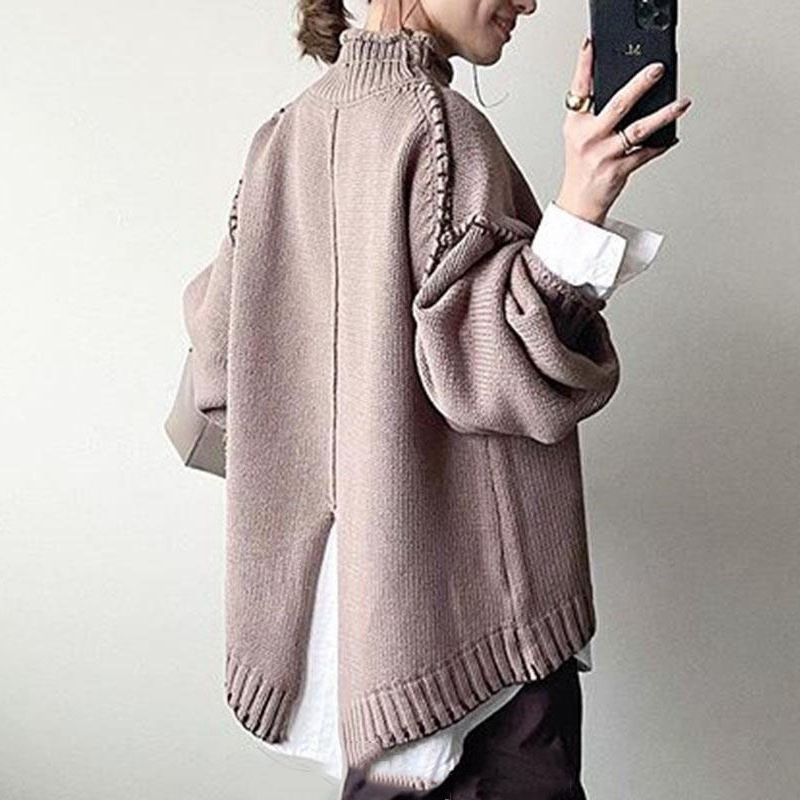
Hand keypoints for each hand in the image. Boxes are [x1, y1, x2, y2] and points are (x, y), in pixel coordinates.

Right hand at [555, 35, 692, 225]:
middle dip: (640, 85)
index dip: (584, 66)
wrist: (579, 203)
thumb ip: (594, 112)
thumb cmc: (582, 167)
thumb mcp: (579, 136)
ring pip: (638, 129)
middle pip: (617, 105)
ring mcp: (604, 155)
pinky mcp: (618, 170)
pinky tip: (672, 137)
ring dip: (663, 115)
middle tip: (657, 70)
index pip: (579, 90)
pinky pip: (646, 153)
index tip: (592, 46)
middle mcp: (588, 138)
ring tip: (681, 103)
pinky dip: (661, 145)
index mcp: (575, 125)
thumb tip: (626, 89)